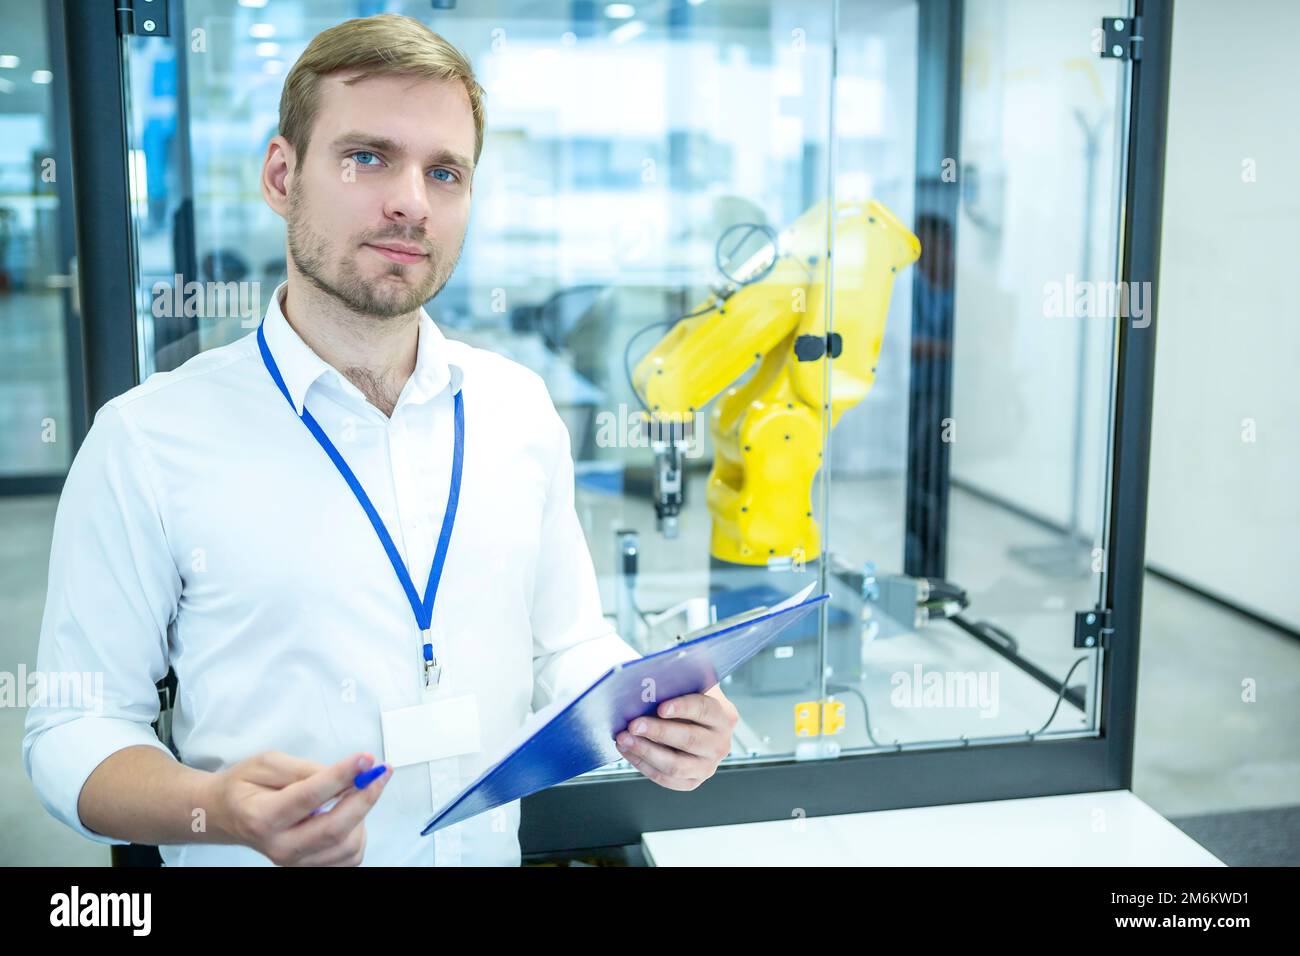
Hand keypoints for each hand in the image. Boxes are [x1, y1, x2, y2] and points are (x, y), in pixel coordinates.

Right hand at [202, 751, 390, 865]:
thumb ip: (306, 769)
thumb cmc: (245, 787)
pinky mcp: (309, 867)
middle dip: (366, 796)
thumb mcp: (267, 763)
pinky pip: (349, 858)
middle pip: (335, 829)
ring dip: (362, 815)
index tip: (366, 758)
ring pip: (348, 847)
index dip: (343, 775)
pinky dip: (359, 833)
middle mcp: (279, 847)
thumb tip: (347, 772)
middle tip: (380, 771)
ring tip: (355, 792)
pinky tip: (350, 814)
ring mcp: (294, 862)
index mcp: (262, 817)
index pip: (310, 797)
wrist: (227, 815)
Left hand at [615, 684, 738, 790]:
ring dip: (646, 751)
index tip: (661, 707)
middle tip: (634, 724)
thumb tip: (648, 686)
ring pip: (676, 765)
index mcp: (724, 716)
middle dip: (658, 732)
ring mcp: (708, 766)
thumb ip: (676, 685)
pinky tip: (628, 751)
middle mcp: (721, 744)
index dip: (683, 708)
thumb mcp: (688, 687)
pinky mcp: (692, 781)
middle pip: (689, 740)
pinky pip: (665, 779)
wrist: (691, 721)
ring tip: (624, 739)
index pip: (705, 710)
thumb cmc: (685, 700)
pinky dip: (643, 765)